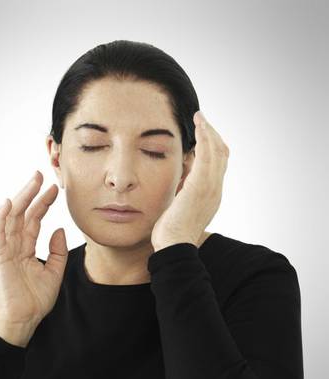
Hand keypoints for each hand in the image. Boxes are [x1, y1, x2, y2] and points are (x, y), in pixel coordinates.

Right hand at [0, 170, 67, 331]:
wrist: (25, 319)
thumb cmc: (36, 299)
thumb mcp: (55, 272)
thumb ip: (58, 251)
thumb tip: (60, 229)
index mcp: (26, 248)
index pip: (34, 219)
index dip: (44, 203)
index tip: (55, 189)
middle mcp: (15, 245)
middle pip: (23, 214)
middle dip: (32, 193)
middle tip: (40, 174)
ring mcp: (6, 250)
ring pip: (12, 218)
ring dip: (21, 198)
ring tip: (32, 182)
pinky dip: (1, 218)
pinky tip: (9, 203)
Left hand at [151, 111, 229, 250]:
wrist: (173, 245)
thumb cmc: (171, 231)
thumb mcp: (180, 207)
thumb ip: (183, 191)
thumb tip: (180, 177)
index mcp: (212, 195)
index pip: (218, 165)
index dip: (213, 148)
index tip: (203, 135)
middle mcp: (215, 189)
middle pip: (222, 154)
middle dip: (212, 135)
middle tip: (201, 121)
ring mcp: (210, 187)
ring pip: (216, 151)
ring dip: (208, 131)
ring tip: (200, 117)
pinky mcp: (200, 185)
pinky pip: (207, 155)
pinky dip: (204, 137)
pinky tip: (199, 125)